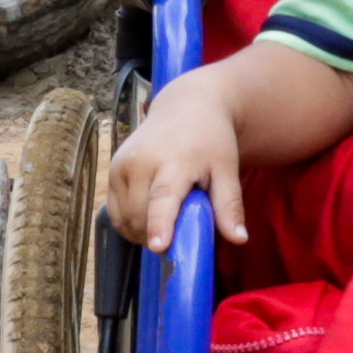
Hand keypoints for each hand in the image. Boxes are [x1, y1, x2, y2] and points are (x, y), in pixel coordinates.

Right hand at [104, 68, 251, 250]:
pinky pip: (115, 211)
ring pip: (124, 218)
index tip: (158, 247)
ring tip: (164, 226)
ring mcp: (122, 165)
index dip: (159, 224)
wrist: (186, 106)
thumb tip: (240, 239)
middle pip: (140, 216)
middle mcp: (141, 162)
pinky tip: (148, 217)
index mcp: (173, 161)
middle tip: (178, 237)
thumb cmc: (211, 140)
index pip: (163, 197)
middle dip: (156, 237)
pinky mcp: (112, 169)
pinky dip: (129, 222)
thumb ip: (229, 205)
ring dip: (141, 233)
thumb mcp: (226, 169)